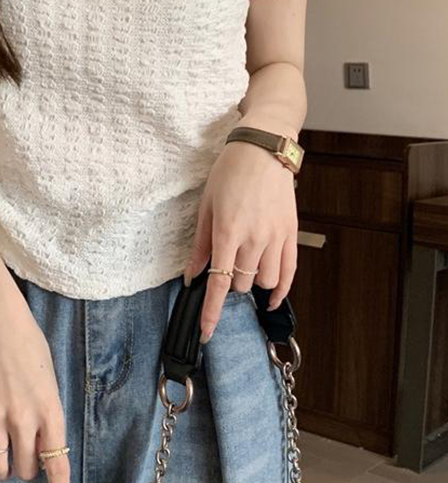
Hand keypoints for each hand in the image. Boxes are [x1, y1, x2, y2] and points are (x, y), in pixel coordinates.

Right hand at [0, 304, 68, 482]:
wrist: (1, 327)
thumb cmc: (32, 351)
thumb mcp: (52, 385)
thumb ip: (49, 419)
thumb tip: (44, 452)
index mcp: (49, 410)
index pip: (56, 464)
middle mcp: (23, 418)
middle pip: (27, 469)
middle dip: (30, 469)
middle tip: (28, 457)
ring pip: (0, 467)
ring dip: (5, 471)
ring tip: (8, 463)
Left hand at [184, 139, 298, 342]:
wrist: (263, 150)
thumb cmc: (229, 173)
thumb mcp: (206, 205)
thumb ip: (200, 244)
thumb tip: (191, 276)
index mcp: (227, 231)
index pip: (218, 283)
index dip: (211, 312)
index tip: (205, 333)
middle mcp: (254, 239)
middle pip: (240, 284)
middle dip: (228, 282)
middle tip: (222, 265)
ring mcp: (276, 238)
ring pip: (264, 282)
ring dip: (250, 282)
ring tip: (243, 265)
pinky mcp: (291, 234)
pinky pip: (288, 273)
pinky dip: (279, 290)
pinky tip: (269, 298)